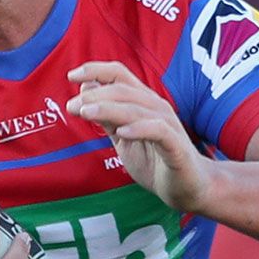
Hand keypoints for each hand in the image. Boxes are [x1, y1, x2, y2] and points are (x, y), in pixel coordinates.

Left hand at [66, 61, 212, 211]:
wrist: (187, 188)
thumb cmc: (155, 160)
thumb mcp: (121, 137)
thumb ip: (105, 116)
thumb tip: (84, 90)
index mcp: (142, 102)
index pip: (119, 75)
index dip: (96, 70)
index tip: (71, 75)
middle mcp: (156, 108)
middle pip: (123, 90)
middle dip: (95, 95)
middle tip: (72, 106)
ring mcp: (168, 125)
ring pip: (137, 108)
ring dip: (109, 108)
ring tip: (86, 112)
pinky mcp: (176, 146)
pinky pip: (158, 131)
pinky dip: (139, 128)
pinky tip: (121, 132)